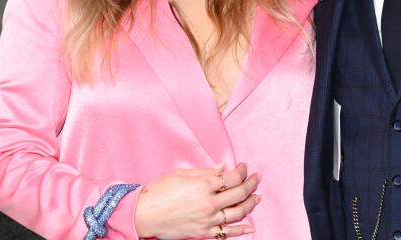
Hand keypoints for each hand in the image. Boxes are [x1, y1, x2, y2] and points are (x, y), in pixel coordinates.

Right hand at [134, 163, 260, 238]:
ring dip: (250, 204)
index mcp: (203, 185)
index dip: (242, 171)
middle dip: (252, 184)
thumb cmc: (159, 191)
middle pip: (239, 193)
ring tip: (256, 197)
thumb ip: (206, 172)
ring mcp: (207, 220)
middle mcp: (209, 203)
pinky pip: (226, 232)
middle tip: (257, 179)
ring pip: (238, 212)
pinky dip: (240, 230)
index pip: (233, 177)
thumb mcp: (182, 174)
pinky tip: (250, 226)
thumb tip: (223, 167)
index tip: (244, 167)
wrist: (144, 215)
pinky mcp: (203, 233)